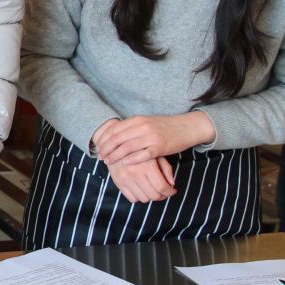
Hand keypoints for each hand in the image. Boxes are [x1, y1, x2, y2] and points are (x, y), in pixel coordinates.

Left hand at [92, 113, 213, 165]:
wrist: (186, 127)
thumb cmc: (164, 127)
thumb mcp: (146, 122)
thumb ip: (131, 128)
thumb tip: (112, 136)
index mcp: (137, 120)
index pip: (113, 130)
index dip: (103, 140)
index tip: (97, 148)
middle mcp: (142, 127)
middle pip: (117, 139)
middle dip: (106, 149)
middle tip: (101, 158)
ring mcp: (151, 137)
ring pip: (127, 148)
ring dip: (115, 156)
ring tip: (109, 162)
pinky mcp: (160, 147)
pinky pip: (142, 155)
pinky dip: (132, 160)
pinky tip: (125, 164)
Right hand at [106, 156, 177, 203]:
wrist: (116, 144)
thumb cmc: (140, 149)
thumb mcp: (156, 154)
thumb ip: (166, 168)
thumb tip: (171, 183)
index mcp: (147, 165)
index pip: (161, 187)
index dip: (170, 192)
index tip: (172, 191)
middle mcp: (135, 173)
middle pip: (153, 195)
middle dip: (162, 196)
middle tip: (164, 192)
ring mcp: (125, 179)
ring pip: (143, 199)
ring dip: (150, 196)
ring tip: (153, 190)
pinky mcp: (118, 182)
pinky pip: (132, 198)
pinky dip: (139, 197)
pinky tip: (142, 189)